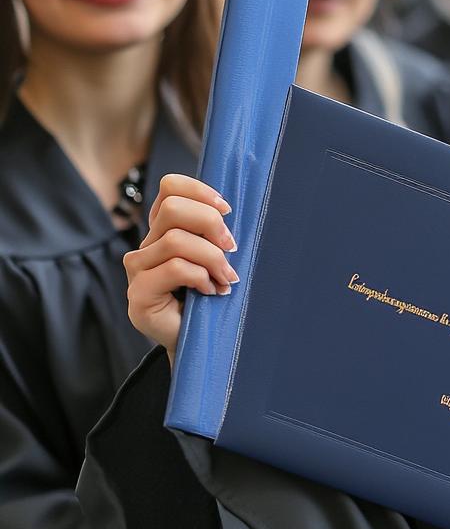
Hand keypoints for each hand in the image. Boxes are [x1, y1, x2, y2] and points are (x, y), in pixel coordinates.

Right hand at [124, 174, 237, 361]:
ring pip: (177, 241)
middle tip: (231, 247)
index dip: (199, 191)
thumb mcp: (217, 256)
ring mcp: (138, 269)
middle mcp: (146, 245)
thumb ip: (214, 232)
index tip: (227, 209)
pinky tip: (210, 291)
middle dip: (210, 224)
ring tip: (226, 277)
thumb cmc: (212, 296)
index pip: (170, 187)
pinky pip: (175, 268)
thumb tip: (228, 210)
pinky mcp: (138, 294)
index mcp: (164, 229)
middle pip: (172, 209)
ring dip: (212, 258)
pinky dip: (201, 277)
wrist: (199, 341)